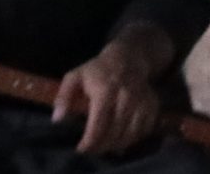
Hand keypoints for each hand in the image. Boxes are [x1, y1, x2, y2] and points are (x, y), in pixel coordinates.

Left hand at [53, 41, 162, 155]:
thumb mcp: (74, 77)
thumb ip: (64, 97)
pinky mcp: (152, 108)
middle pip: (115, 133)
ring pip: (130, 135)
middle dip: (102, 146)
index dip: (90, 142)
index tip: (81, 150)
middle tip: (92, 150)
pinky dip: (132, 139)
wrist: (127, 59)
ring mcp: (141, 104)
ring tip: (105, 147)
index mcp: (104, 92)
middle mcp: (126, 99)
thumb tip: (57, 119)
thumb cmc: (97, 70)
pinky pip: (143, 131)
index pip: (98, 125)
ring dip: (116, 146)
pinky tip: (121, 139)